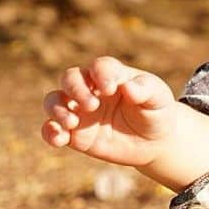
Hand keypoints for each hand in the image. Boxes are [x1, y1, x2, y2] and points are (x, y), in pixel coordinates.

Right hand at [42, 56, 177, 166]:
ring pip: (53, 101)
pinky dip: (49, 133)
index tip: (111, 89)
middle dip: (75, 89)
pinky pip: (51, 130)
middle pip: (70, 78)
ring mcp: (80, 111)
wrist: (155, 141)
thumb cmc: (156, 112)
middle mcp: (91, 90)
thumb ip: (145, 90)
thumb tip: (127, 87)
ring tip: (72, 122)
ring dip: (56, 109)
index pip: (99, 66)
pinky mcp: (74, 134)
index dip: (101, 74)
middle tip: (93, 105)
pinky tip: (59, 139)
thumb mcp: (158, 99)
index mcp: (112, 76)